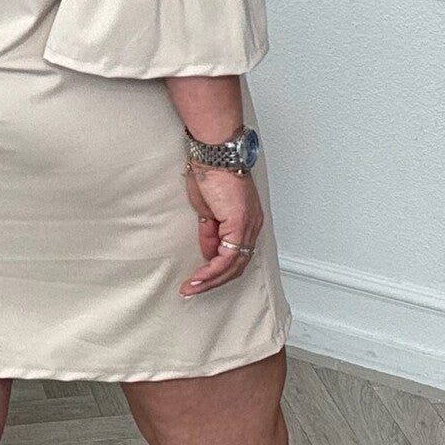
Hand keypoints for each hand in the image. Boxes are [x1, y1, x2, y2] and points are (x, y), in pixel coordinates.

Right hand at [180, 162, 263, 296]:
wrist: (214, 155)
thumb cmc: (211, 172)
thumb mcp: (206, 210)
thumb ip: (210, 233)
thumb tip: (208, 253)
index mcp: (247, 221)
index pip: (236, 255)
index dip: (218, 271)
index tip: (199, 279)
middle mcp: (252, 225)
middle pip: (237, 265)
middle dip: (213, 281)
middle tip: (194, 289)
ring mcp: (248, 226)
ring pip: (233, 265)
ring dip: (210, 279)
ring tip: (191, 287)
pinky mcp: (240, 224)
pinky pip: (227, 256)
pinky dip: (212, 270)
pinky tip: (198, 277)